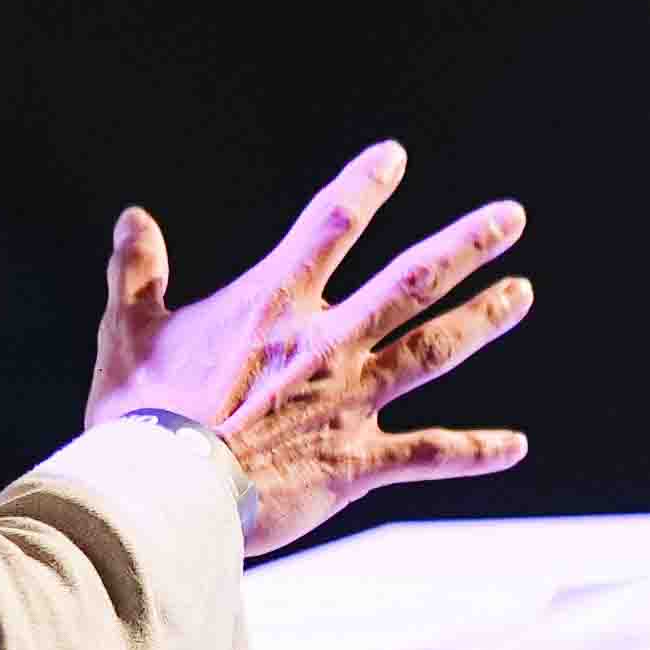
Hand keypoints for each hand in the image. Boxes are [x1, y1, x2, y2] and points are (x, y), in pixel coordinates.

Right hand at [89, 144, 531, 554]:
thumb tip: (133, 218)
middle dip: (465, 244)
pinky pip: (428, 453)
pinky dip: (473, 451)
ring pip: (434, 349)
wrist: (163, 493)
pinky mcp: (357, 462)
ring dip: (483, 319)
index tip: (395, 156)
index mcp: (273, 306)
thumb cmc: (139, 415)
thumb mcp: (128, 331)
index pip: (329, 226)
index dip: (363, 186)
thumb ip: (136, 272)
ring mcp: (349, 401)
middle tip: (510, 217)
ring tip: (521, 293)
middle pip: (412, 280)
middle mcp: (325, 344)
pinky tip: (514, 446)